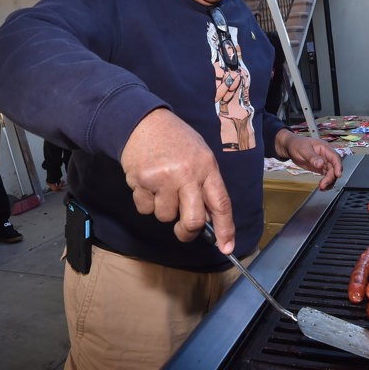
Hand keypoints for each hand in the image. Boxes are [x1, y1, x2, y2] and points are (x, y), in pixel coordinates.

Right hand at [119, 108, 234, 253]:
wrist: (143, 121)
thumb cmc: (175, 140)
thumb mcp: (200, 155)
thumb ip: (205, 184)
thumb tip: (207, 219)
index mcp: (207, 167)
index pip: (221, 204)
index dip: (225, 229)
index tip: (226, 247)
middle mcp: (187, 174)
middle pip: (193, 221)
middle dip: (187, 232)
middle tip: (182, 230)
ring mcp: (164, 179)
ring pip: (165, 217)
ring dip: (162, 209)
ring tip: (161, 186)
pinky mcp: (142, 182)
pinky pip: (145, 208)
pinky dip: (145, 201)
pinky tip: (147, 183)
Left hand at [275, 131, 343, 189]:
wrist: (291, 147)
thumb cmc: (297, 144)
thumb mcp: (304, 150)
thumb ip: (312, 157)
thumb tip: (321, 164)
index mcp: (325, 148)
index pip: (335, 157)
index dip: (338, 166)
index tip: (337, 175)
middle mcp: (327, 155)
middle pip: (334, 167)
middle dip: (331, 177)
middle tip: (323, 185)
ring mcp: (324, 162)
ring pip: (332, 173)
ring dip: (329, 181)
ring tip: (321, 188)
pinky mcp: (321, 168)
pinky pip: (327, 176)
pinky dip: (326, 182)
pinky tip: (321, 187)